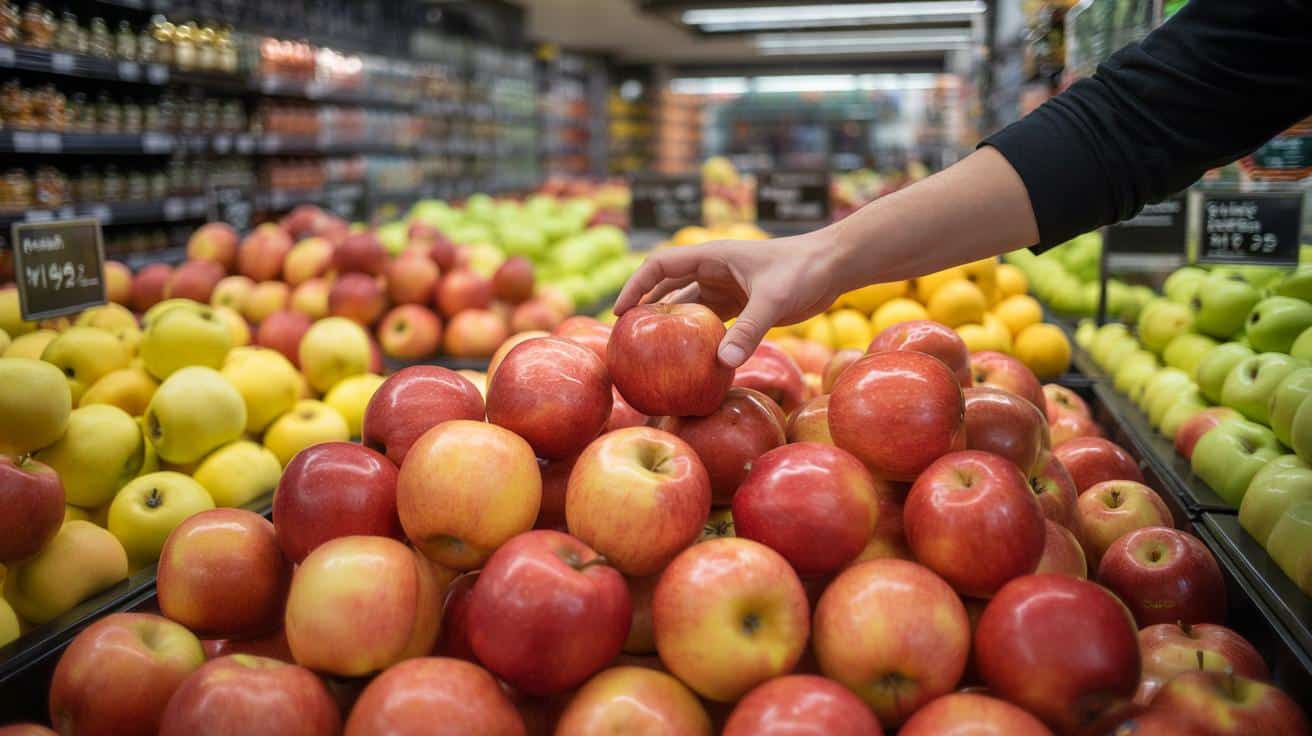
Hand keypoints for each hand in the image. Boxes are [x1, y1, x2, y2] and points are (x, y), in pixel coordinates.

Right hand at [614, 227, 850, 367]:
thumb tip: (723, 364)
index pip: (660, 266)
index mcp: (712, 256)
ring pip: (689, 307)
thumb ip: (749, 331)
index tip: (620, 313)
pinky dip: (699, 338)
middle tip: (627, 338)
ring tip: (651, 352)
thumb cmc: (804, 270)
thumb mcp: (773, 300)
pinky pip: (712, 322)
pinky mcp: (743, 304)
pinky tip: (691, 360)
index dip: (636, 287)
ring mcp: (727, 287)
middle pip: (668, 287)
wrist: (835, 266)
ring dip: (672, 326)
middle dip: (646, 309)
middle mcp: (714, 270)